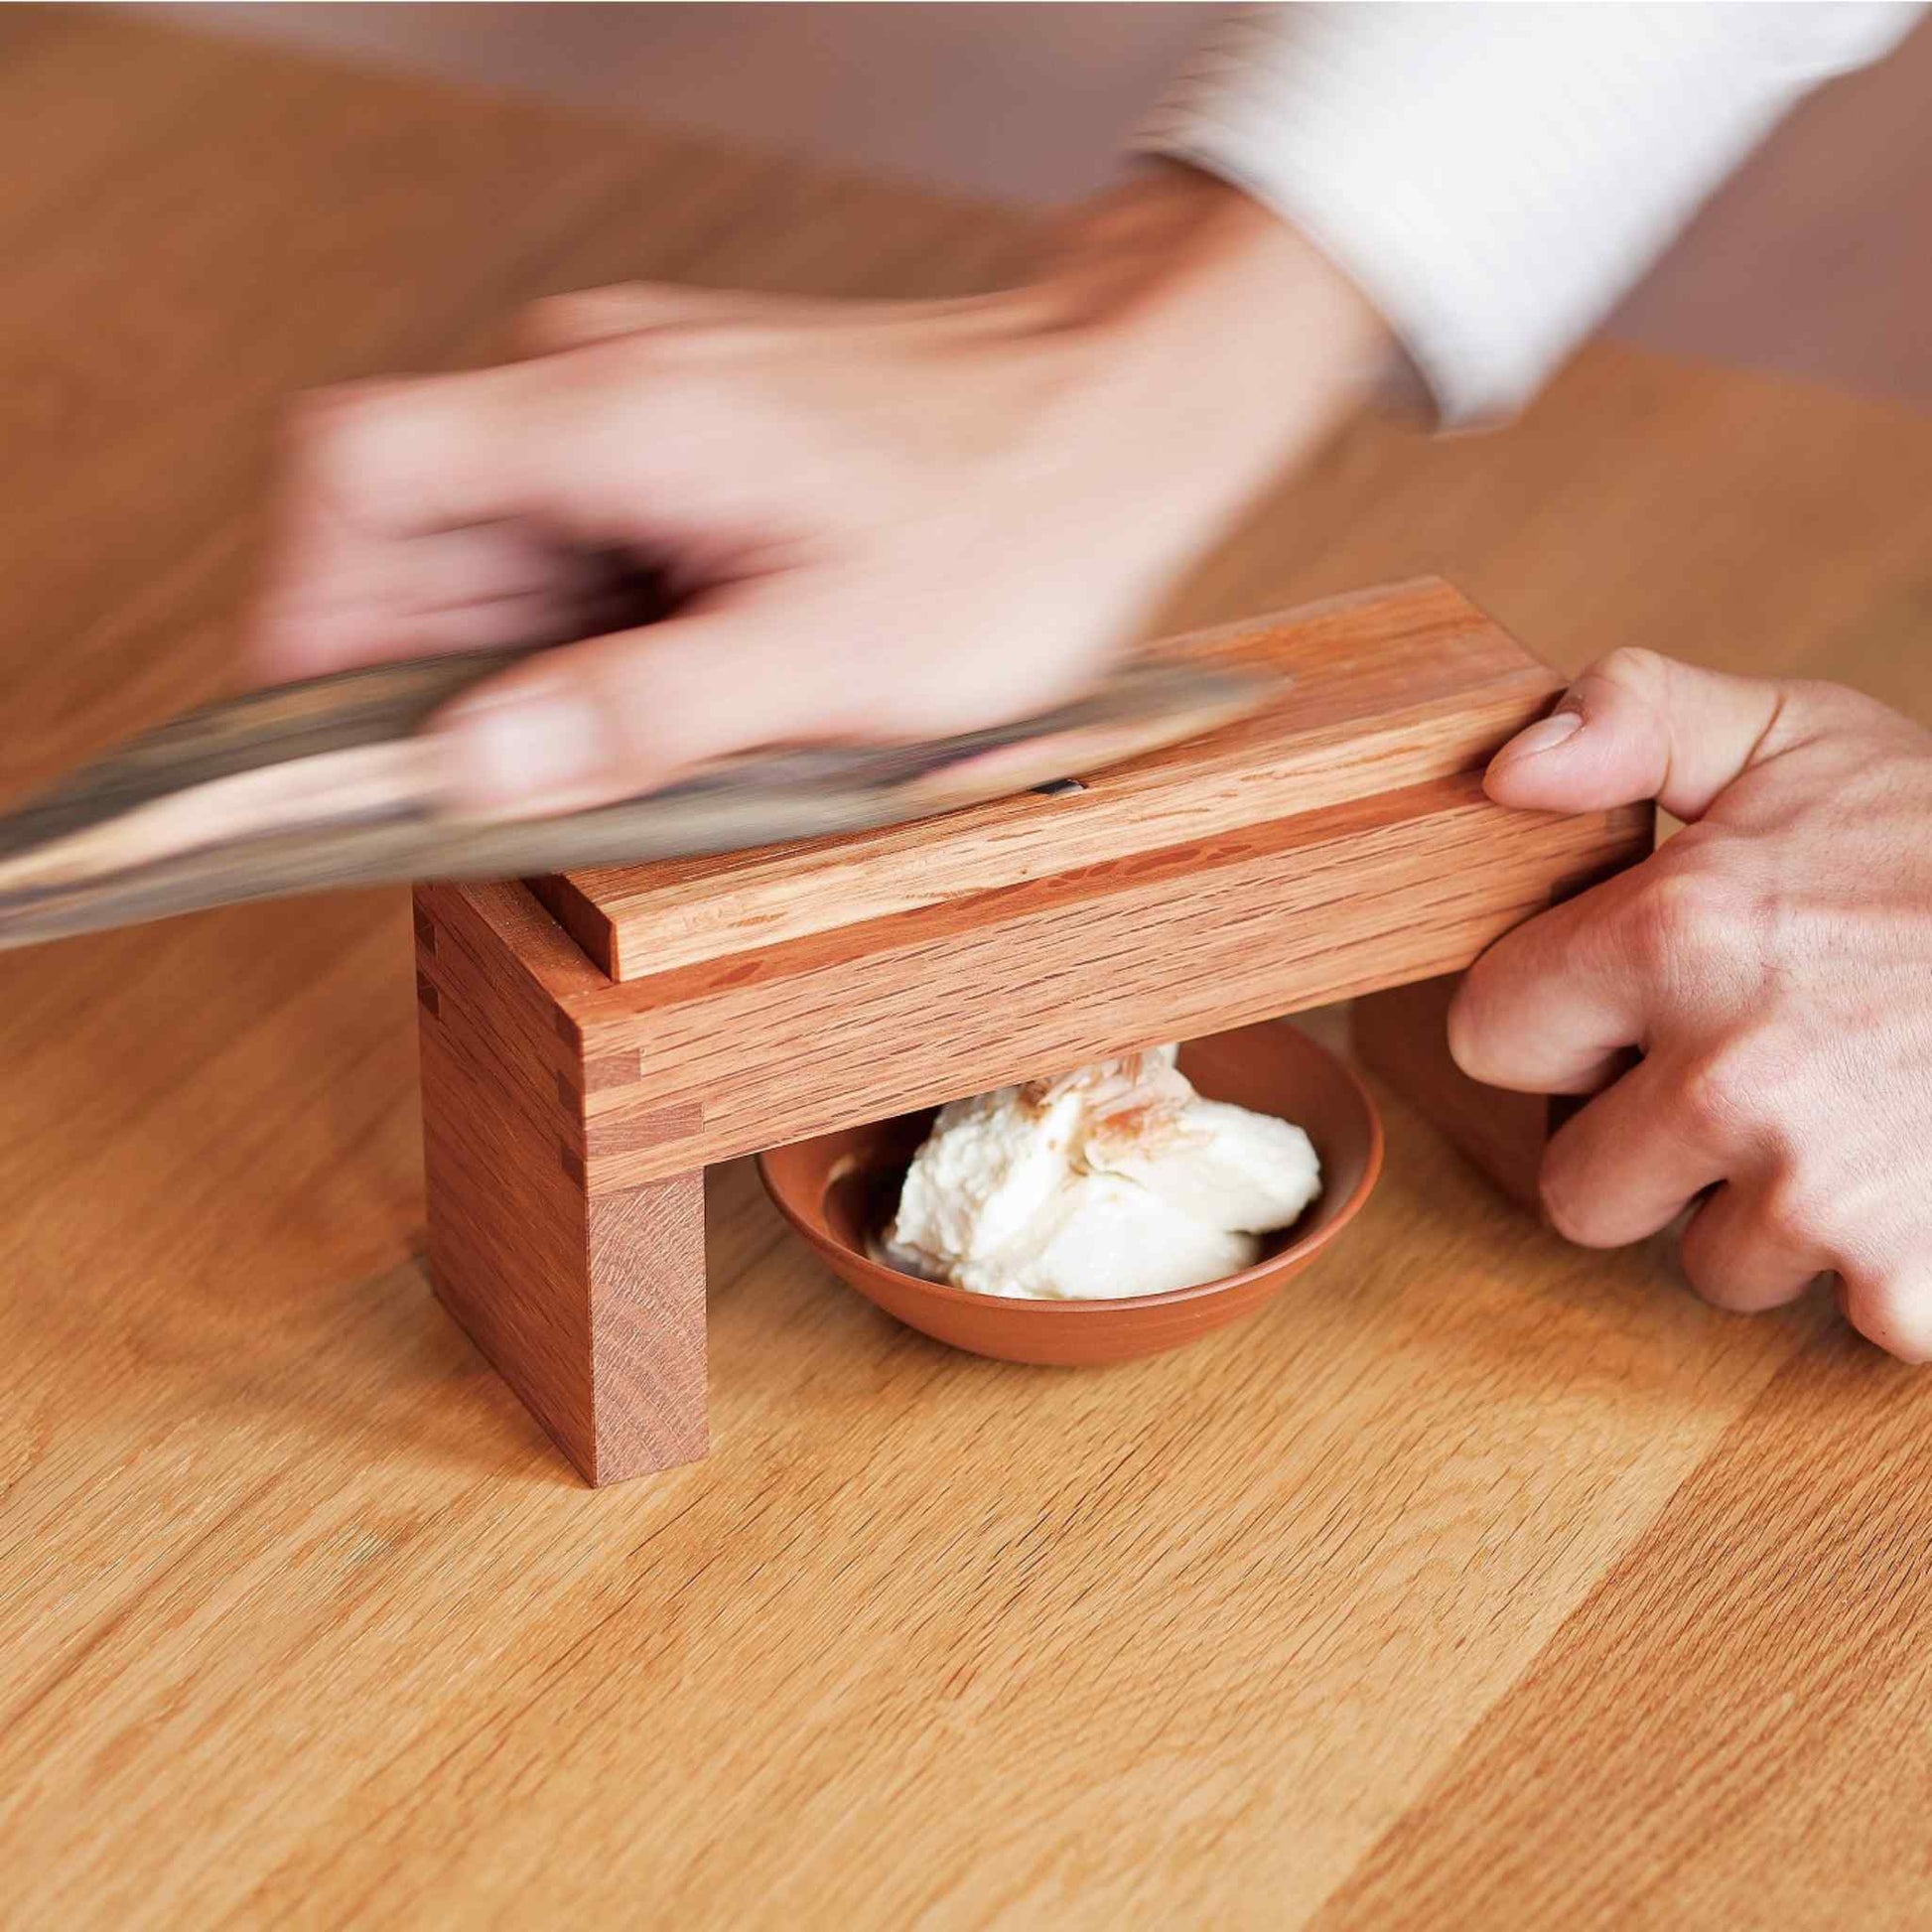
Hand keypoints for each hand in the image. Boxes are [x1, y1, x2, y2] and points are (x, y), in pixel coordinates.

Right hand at [252, 168, 1389, 813]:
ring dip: (527, 664)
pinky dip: (595, 634)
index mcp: (610, 416)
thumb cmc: (1012, 525)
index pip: (357, 472)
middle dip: (437, 670)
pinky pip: (586, 544)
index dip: (312, 606)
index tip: (332, 735)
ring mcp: (646, 408)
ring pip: (502, 547)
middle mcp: (603, 385)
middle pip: (419, 527)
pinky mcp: (693, 446)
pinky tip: (678, 695)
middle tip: (512, 785)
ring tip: (631, 746)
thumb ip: (640, 715)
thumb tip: (472, 769)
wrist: (1123, 415)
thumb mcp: (831, 661)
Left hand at [1450, 648, 1931, 1358]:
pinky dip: (1892, 1275)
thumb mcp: (1795, 736)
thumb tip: (1500, 772)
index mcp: (1672, 936)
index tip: (1629, 1007)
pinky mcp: (1918, 1282)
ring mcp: (1826, 1192)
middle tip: (1751, 1078)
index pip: (1489, 1039)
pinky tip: (1930, 1178)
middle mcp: (1730, 1076)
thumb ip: (1627, 718)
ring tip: (1859, 1116)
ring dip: (1770, 1215)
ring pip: (1714, 1265)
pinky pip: (1849, 1322)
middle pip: (1577, 1191)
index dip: (1556, 1026)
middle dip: (1646, 1149)